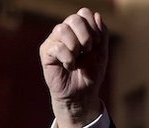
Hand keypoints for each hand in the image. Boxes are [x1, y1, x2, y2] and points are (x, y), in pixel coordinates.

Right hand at [39, 8, 107, 127]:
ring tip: (78, 59)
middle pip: (74, 18)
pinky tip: (69, 66)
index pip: (84, 13)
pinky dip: (68, 58)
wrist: (82, 94)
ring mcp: (54, 41)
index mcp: (79, 30)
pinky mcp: (46, 53)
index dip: (93, 27)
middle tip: (88, 50)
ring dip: (75, 45)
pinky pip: (57, 47)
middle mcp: (65, 32)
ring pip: (62, 29)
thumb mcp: (101, 53)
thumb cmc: (90, 73)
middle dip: (86, 35)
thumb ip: (102, 34)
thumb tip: (97, 15)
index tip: (97, 43)